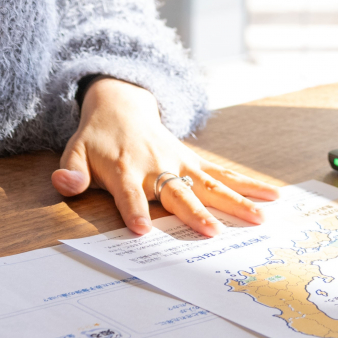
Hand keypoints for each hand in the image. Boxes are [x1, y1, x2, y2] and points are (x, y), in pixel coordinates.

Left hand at [52, 77, 279, 236]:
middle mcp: (157, 166)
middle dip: (194, 212)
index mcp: (125, 169)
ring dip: (235, 200)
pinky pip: (224, 173)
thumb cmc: (97, 139)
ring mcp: (181, 163)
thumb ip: (71, 172)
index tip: (142, 231)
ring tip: (260, 218)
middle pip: (177, 192)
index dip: (134, 211)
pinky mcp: (195, 161)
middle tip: (213, 232)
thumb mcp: (74, 152)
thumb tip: (65, 185)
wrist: (121, 105)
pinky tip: (273, 196)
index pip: (128, 194)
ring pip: (211, 183)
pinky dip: (248, 184)